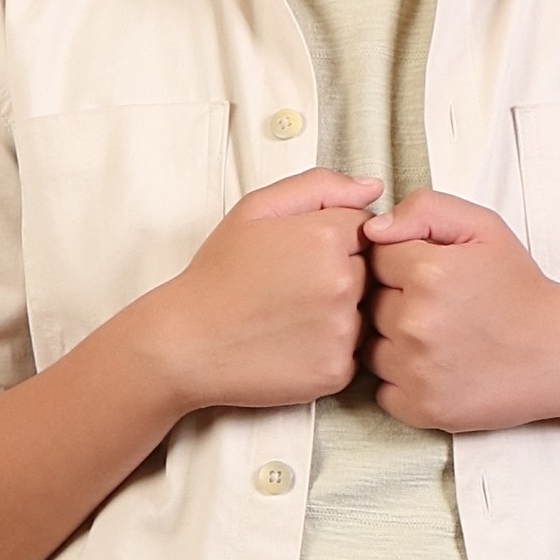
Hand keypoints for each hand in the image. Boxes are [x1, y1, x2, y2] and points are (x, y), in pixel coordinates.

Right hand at [127, 169, 380, 413]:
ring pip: (365, 314)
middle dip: (340, 275)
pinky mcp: (336, 371)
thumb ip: (320, 187)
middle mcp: (343, 283)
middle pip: (371, 271)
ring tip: (290, 317)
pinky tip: (292, 344)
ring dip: (339, 314)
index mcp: (326, 237)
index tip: (300, 255)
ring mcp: (342, 331)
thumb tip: (373, 189)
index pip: (366, 228)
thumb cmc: (219, 274)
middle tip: (291, 288)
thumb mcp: (256, 210)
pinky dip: (329, 350)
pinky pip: (352, 354)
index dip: (333, 239)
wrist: (186, 343)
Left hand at [361, 193, 559, 432]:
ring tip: (438, 339)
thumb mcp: (483, 228)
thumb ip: (425, 209)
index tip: (431, 275)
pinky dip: (402, 381)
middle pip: (370, 304)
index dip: (401, 263)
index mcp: (428, 272)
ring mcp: (417, 370)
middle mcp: (416, 323)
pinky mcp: (422, 409)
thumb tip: (371, 229)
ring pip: (371, 349)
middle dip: (397, 303)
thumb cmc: (519, 288)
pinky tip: (435, 368)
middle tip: (441, 308)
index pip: (375, 257)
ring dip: (395, 344)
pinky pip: (383, 390)